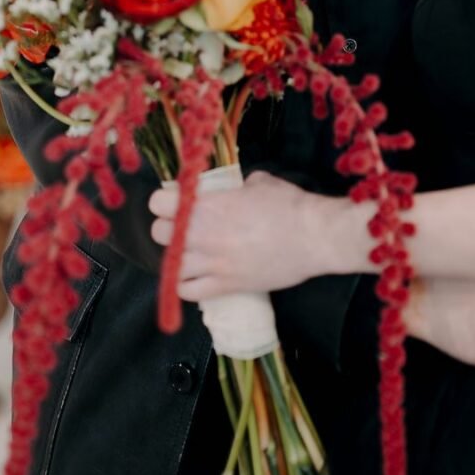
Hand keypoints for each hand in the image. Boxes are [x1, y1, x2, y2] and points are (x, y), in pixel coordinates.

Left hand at [148, 172, 356, 301]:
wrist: (315, 237)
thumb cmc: (290, 205)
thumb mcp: (260, 182)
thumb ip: (236, 187)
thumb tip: (234, 190)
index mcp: (210, 204)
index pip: (160, 203)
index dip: (165, 200)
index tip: (175, 201)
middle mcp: (204, 234)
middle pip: (159, 233)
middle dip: (167, 227)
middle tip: (181, 226)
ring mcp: (214, 264)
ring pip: (169, 265)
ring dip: (175, 256)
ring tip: (187, 252)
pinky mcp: (226, 286)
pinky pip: (188, 292)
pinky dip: (185, 284)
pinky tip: (195, 276)